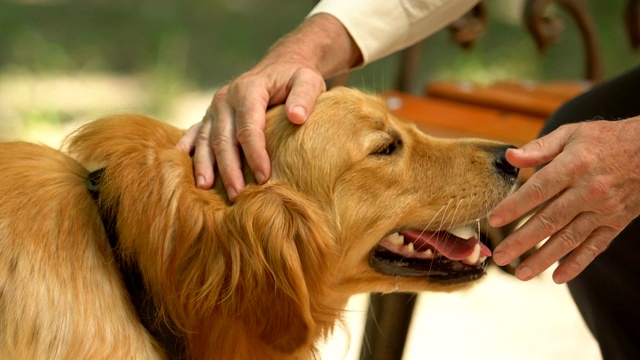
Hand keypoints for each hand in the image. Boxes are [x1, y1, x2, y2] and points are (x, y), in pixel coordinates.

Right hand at [176, 62, 324, 200]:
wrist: (279, 67)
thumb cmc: (295, 78)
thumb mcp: (308, 80)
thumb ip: (304, 96)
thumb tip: (296, 117)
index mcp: (248, 90)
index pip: (248, 128)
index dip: (255, 154)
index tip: (264, 177)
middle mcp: (225, 99)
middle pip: (223, 139)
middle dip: (229, 169)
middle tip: (237, 195)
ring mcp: (214, 108)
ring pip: (206, 140)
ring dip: (205, 165)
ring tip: (206, 189)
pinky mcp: (210, 116)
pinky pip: (196, 133)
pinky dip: (189, 149)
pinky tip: (182, 165)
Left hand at [489, 116, 639, 283]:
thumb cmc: (605, 140)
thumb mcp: (572, 134)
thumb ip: (539, 148)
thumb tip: (509, 156)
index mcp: (574, 166)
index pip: (538, 190)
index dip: (515, 206)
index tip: (494, 219)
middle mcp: (588, 191)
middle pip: (549, 220)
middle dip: (521, 241)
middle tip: (499, 256)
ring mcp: (603, 210)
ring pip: (569, 239)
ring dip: (543, 259)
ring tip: (520, 274)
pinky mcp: (615, 223)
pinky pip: (595, 247)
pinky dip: (577, 264)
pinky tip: (558, 278)